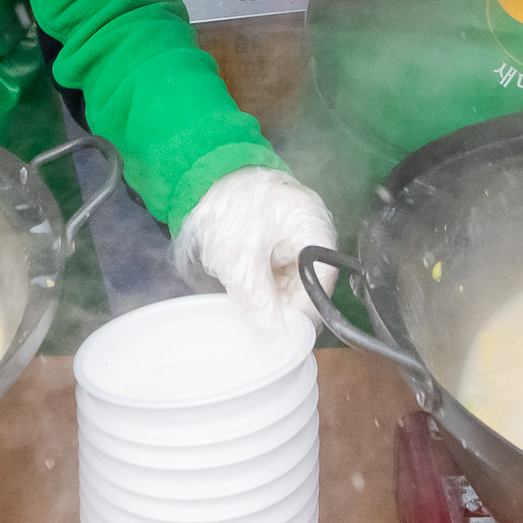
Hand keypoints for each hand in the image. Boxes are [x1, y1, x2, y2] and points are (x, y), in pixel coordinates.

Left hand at [172, 167, 337, 328]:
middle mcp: (312, 234)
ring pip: (293, 284)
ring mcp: (295, 240)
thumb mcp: (240, 259)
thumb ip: (259, 301)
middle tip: (262, 329)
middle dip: (285, 307)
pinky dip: (264, 288)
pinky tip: (248, 296)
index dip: (304, 309)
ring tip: (250, 309)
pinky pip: (279, 276)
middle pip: (309, 284)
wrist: (200, 182)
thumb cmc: (225, 211)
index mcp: (313, 228)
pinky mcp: (278, 245)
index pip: (322, 280)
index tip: (283, 332)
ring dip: (272, 299)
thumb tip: (276, 340)